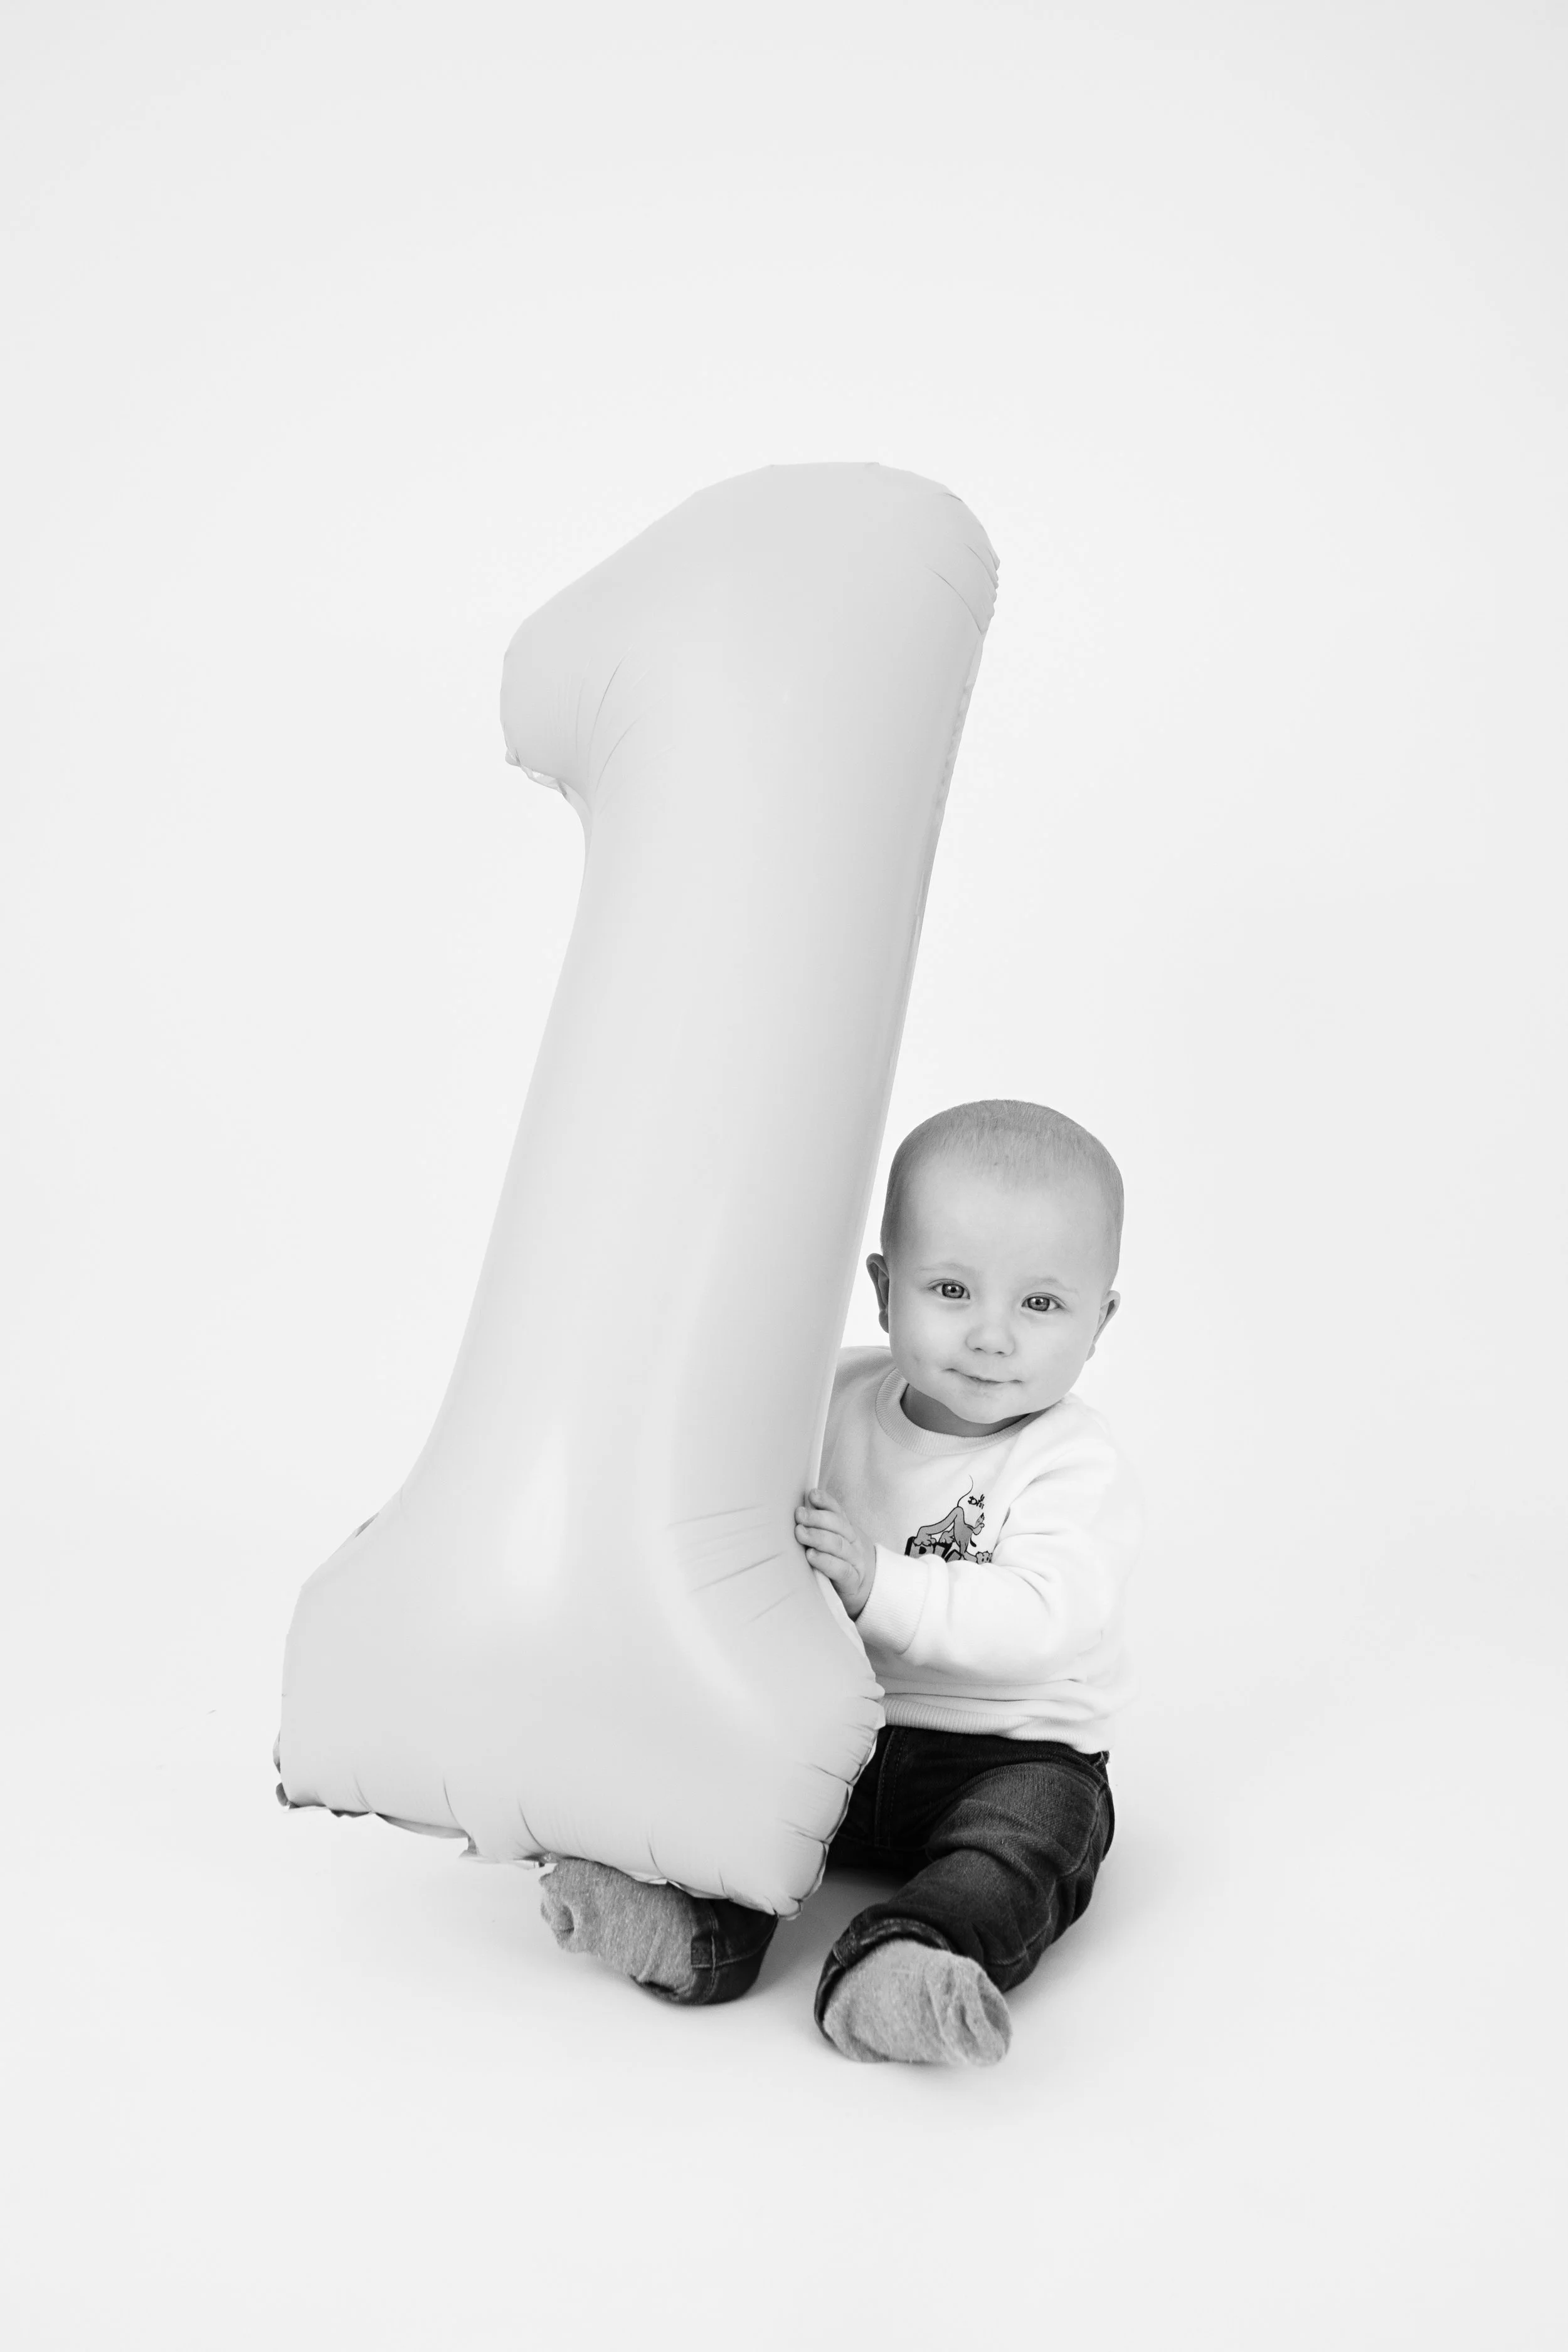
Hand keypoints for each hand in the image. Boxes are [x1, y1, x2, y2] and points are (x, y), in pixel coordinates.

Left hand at [793, 1488, 876, 1618]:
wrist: (866, 1593)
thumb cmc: (840, 1565)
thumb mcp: (835, 1543)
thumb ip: (820, 1529)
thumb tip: (797, 1511)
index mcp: (848, 1531)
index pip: (839, 1512)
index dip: (826, 1502)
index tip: (811, 1495)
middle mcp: (854, 1543)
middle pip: (838, 1526)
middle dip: (817, 1518)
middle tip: (799, 1515)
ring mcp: (855, 1562)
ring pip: (839, 1545)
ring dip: (818, 1537)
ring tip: (800, 1533)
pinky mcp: (852, 1582)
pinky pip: (840, 1569)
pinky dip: (825, 1561)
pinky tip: (811, 1556)